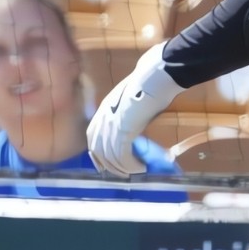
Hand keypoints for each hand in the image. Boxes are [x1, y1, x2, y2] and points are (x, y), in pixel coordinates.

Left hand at [87, 42, 186, 176]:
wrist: (156, 76)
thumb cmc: (150, 83)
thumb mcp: (133, 100)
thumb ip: (128, 113)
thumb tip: (134, 126)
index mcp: (103, 110)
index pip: (92, 138)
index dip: (98, 155)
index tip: (108, 165)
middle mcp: (103, 119)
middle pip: (98, 150)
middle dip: (110, 165)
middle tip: (125, 173)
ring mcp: (111, 125)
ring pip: (110, 156)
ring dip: (123, 168)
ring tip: (137, 171)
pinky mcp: (123, 130)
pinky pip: (122, 156)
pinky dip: (130, 165)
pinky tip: (140, 167)